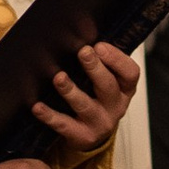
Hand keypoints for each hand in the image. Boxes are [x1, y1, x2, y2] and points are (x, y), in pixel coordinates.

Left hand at [31, 39, 137, 155]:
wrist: (88, 135)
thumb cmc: (94, 98)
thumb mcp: (103, 80)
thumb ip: (98, 61)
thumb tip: (77, 32)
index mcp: (124, 89)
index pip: (130, 73)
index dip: (116, 59)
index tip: (99, 45)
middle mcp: (115, 106)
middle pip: (108, 86)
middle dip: (95, 68)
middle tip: (83, 52)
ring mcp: (99, 123)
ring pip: (85, 105)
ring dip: (71, 90)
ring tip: (59, 77)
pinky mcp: (82, 136)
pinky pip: (64, 125)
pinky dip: (50, 115)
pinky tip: (37, 106)